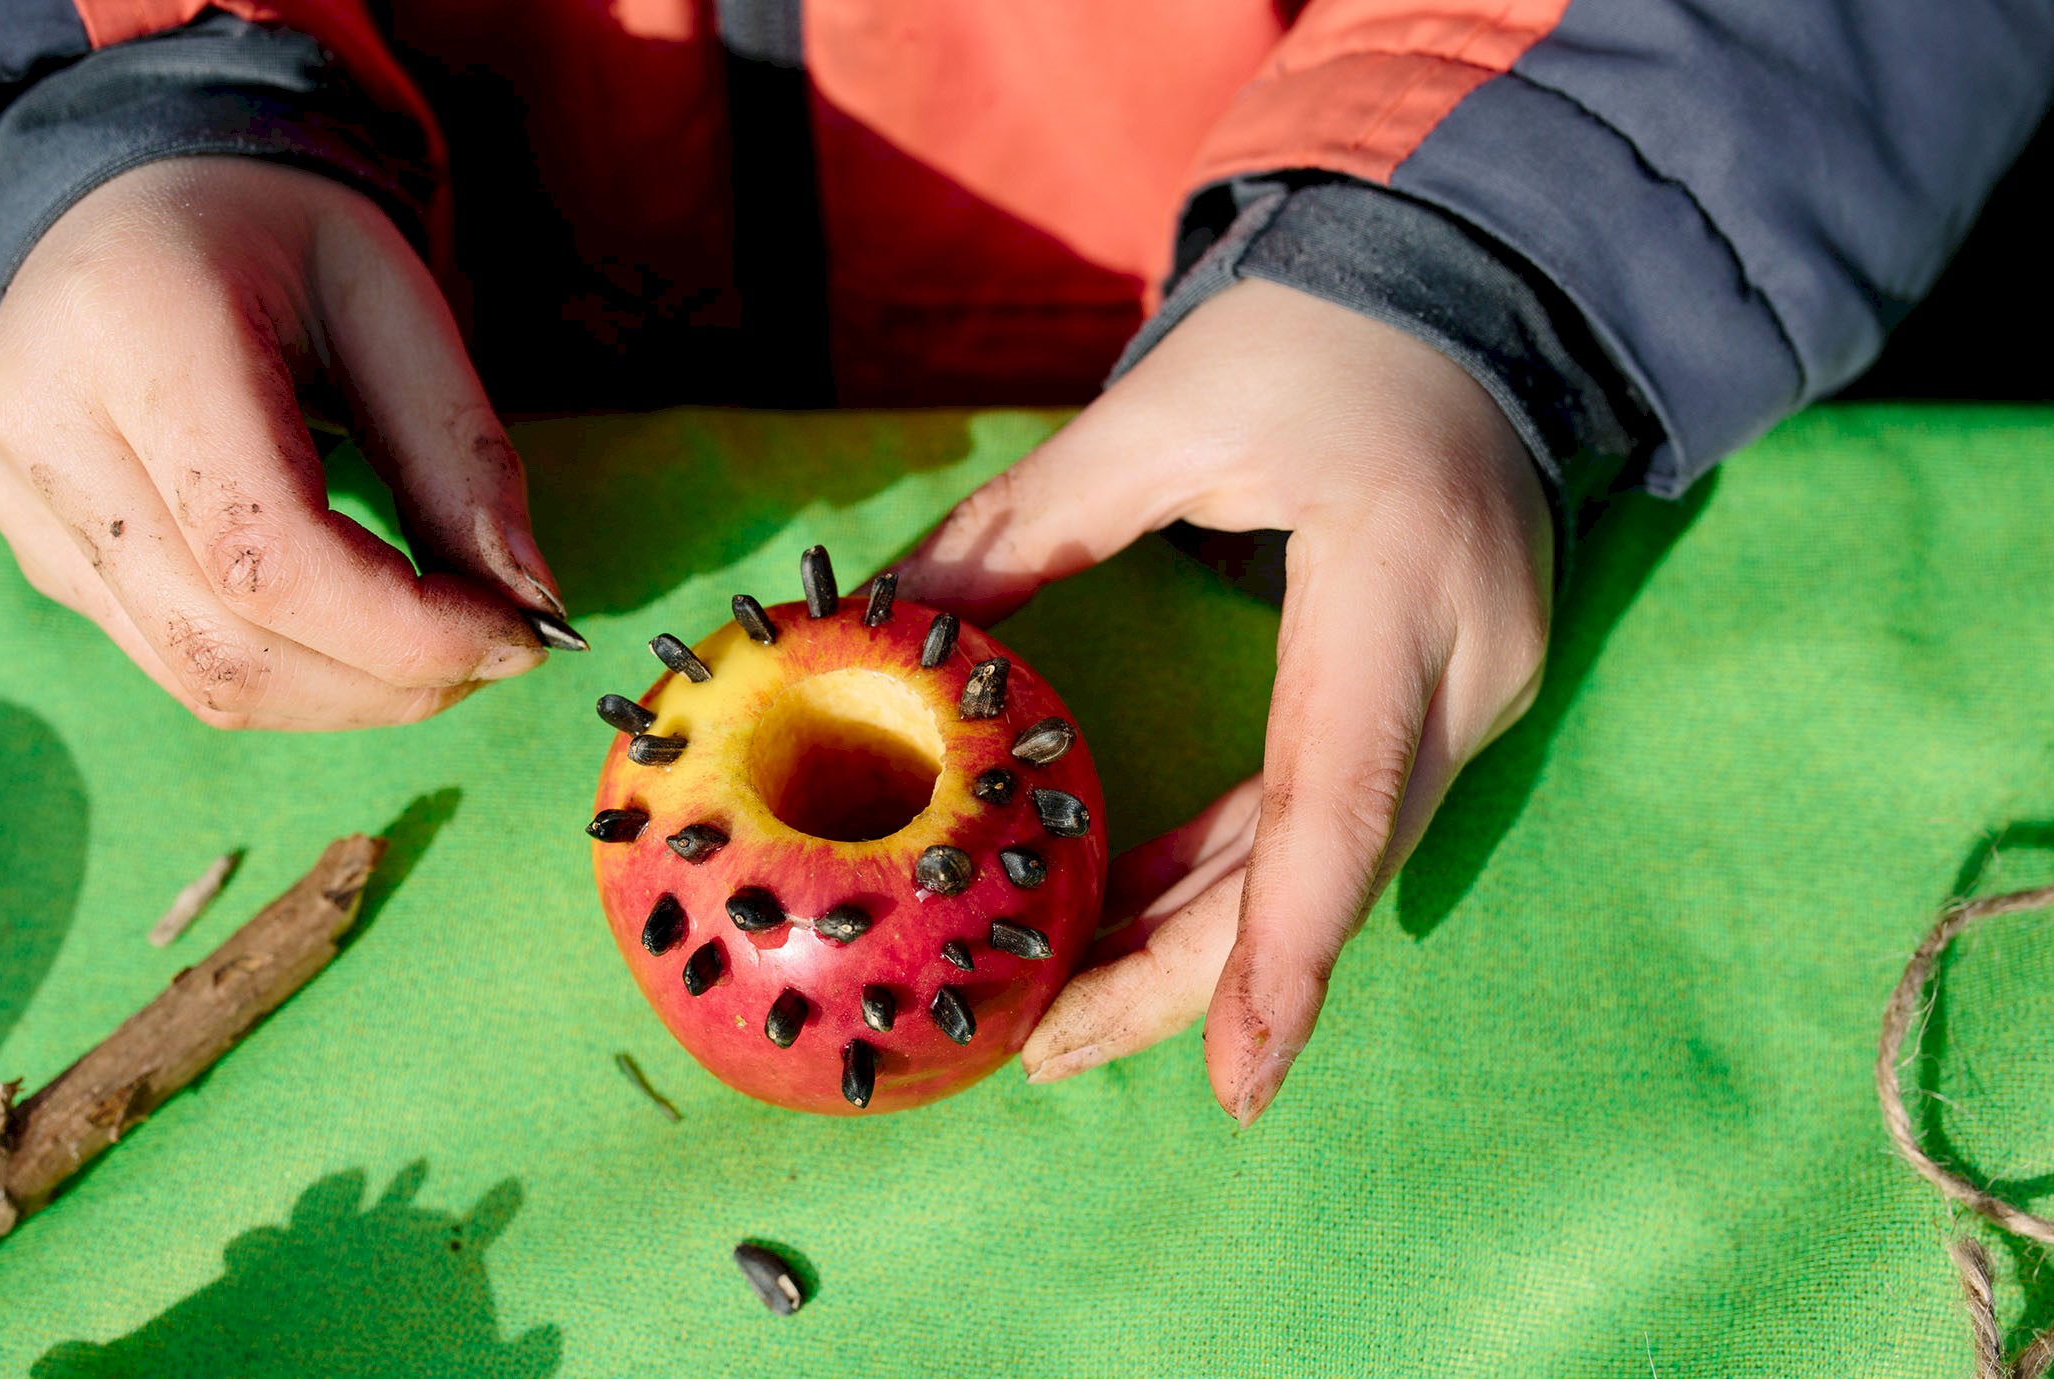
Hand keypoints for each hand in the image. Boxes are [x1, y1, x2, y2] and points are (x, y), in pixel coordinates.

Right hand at [0, 157, 574, 729]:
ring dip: (347, 697)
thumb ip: (461, 455)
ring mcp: (21, 499)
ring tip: (439, 647)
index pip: (265, 551)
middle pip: (227, 641)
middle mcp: (44, 423)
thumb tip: (528, 605)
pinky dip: (291, 675)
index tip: (517, 635)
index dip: (404, 629)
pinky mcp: (34, 548)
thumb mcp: (393, 300)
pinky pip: (172, 661)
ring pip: (198, 677)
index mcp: (135, 330)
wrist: (134, 200)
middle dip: (388, 680)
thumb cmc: (276, 236)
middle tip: (495, 652)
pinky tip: (355, 630)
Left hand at [893, 279, 1552, 1123]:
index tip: (1232, 1086)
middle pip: (1332, 869)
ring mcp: (1476, 687)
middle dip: (1194, 983)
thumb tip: (877, 625)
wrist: (1469, 292)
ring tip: (1064, 1011)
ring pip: (1342, 859)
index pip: (1335, 804)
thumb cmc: (1310, 336)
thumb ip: (1018, 528)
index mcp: (1393, 582)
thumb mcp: (1157, 417)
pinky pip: (1347, 810)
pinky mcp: (1454, 692)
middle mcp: (1465, 662)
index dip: (1277, 957)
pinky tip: (1136, 913)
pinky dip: (1245, 871)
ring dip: (1211, 941)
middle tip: (1045, 1055)